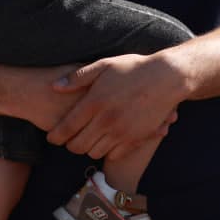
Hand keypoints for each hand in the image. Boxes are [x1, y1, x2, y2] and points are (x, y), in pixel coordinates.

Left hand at [48, 52, 185, 160]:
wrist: (167, 78)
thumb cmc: (134, 68)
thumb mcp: (105, 65)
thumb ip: (78, 77)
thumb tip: (55, 86)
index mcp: (95, 102)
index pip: (66, 129)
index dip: (55, 137)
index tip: (51, 137)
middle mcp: (106, 121)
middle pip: (77, 146)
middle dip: (69, 145)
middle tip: (70, 138)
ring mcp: (122, 132)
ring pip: (94, 152)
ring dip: (88, 148)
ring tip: (88, 138)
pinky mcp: (136, 139)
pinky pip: (114, 155)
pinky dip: (107, 151)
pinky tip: (107, 140)